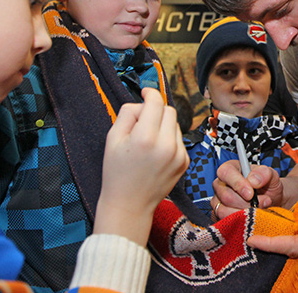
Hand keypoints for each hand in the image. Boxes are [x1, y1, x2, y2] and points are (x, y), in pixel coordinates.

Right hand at [94, 88, 189, 244]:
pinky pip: (179, 139)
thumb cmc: (117, 172)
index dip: (150, 93)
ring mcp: (178, 154)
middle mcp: (166, 145)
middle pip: (169, 110)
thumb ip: (128, 114)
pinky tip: (156, 152)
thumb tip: (143, 102)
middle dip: (156, 110)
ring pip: (175, 124)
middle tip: (142, 121)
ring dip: (163, 125)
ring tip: (147, 141)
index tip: (145, 92)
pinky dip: (169, 139)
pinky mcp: (185, 162)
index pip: (156, 103)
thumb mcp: (112, 139)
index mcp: (145, 138)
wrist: (130, 204)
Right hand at [211, 160, 283, 218]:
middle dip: (246, 203)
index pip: (225, 172)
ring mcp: (218, 201)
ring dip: (245, 213)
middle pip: (226, 195)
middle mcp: (221, 184)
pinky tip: (252, 218)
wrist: (272, 201)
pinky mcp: (220, 215)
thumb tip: (253, 180)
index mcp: (231, 169)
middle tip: (263, 202)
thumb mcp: (271, 175)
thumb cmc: (268, 186)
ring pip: (224, 210)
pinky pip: (225, 222)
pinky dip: (241, 222)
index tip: (251, 194)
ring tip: (259, 209)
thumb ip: (264, 173)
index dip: (237, 183)